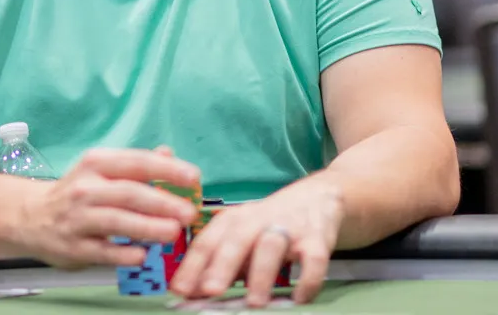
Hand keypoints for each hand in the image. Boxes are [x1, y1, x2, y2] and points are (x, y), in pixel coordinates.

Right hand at [18, 146, 198, 269]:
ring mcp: (77, 218)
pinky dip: (123, 254)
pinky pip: (102, 251)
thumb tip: (169, 153)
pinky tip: (142, 255)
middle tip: (188, 212)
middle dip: (162, 202)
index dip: (167, 169)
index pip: (137, 162)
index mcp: (96, 164)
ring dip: (147, 227)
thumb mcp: (102, 170)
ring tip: (173, 232)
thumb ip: (137, 165)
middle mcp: (85, 188)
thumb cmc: (77, 193)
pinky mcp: (73, 247)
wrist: (30, 217)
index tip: (193, 177)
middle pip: (129, 193)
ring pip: (116, 221)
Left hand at [169, 174, 342, 306]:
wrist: (319, 195)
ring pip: (271, 246)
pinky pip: (314, 259)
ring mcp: (289, 228)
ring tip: (255, 302)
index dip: (192, 265)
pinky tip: (299, 299)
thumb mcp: (242, 235)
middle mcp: (259, 220)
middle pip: (237, 239)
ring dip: (262, 274)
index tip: (179, 289)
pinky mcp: (317, 238)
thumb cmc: (270, 223)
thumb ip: (220, 262)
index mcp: (234, 220)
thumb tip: (191, 292)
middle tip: (210, 290)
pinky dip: (308, 280)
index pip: (208, 241)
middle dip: (222, 265)